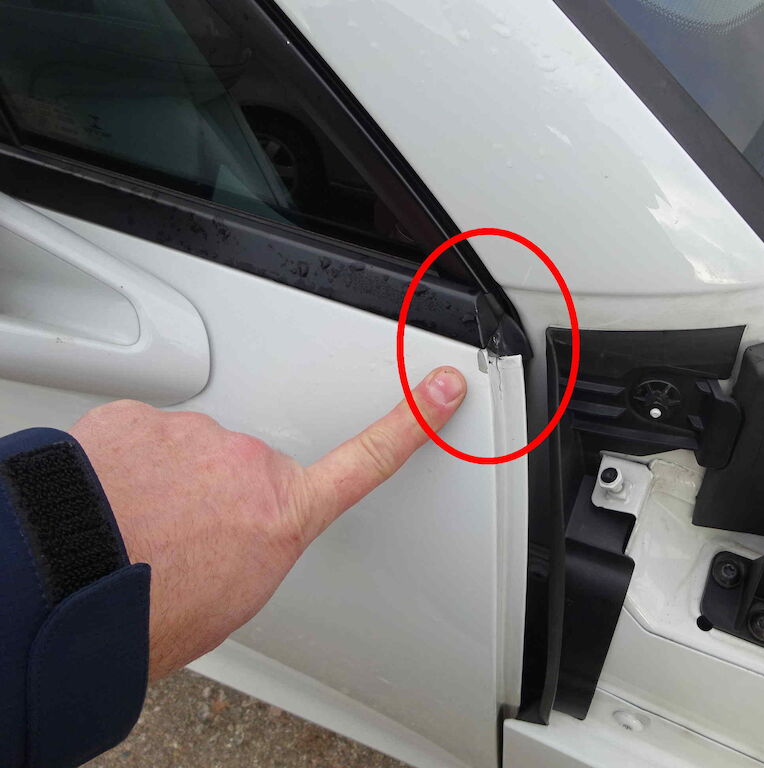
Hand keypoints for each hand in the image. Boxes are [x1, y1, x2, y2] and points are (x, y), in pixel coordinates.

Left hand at [69, 367, 466, 679]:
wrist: (68, 591)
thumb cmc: (149, 613)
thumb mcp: (230, 602)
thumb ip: (251, 553)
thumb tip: (237, 544)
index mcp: (283, 514)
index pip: (366, 460)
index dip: (412, 422)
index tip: (441, 388)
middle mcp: (249, 464)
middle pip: (243, 468)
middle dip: (214, 496)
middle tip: (174, 541)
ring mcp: (195, 435)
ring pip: (185, 454)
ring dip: (162, 484)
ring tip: (132, 529)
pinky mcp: (141, 419)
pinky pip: (137, 440)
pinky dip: (121, 469)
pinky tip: (105, 504)